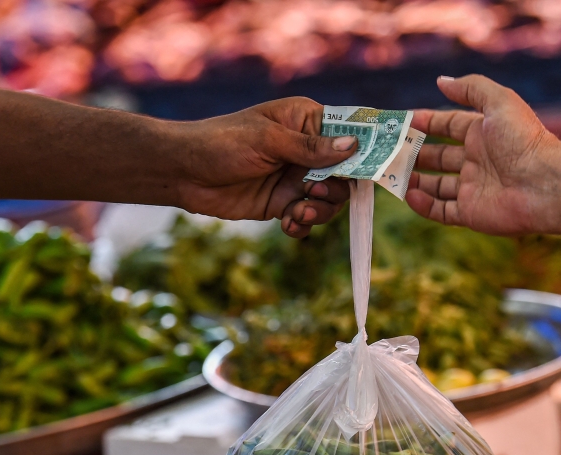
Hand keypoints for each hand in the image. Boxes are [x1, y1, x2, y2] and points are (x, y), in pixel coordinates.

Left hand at [171, 97, 355, 235]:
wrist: (183, 172)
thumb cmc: (221, 142)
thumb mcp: (267, 141)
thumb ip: (309, 148)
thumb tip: (352, 147)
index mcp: (307, 121)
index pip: (350, 135)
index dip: (366, 153)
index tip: (377, 172)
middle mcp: (307, 150)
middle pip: (346, 175)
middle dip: (337, 192)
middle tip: (314, 196)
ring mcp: (296, 178)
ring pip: (329, 201)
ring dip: (319, 213)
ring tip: (297, 214)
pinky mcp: (282, 203)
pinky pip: (306, 219)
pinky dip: (301, 226)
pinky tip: (287, 225)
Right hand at [406, 75, 560, 236]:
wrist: (545, 184)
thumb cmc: (523, 139)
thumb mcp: (498, 101)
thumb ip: (470, 88)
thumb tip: (441, 81)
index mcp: (483, 134)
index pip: (448, 126)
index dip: (426, 122)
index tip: (401, 122)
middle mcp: (477, 161)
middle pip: (438, 157)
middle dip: (414, 153)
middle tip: (388, 150)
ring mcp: (473, 188)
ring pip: (436, 185)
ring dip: (413, 179)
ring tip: (390, 174)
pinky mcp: (471, 213)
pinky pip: (441, 211)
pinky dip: (423, 204)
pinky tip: (408, 194)